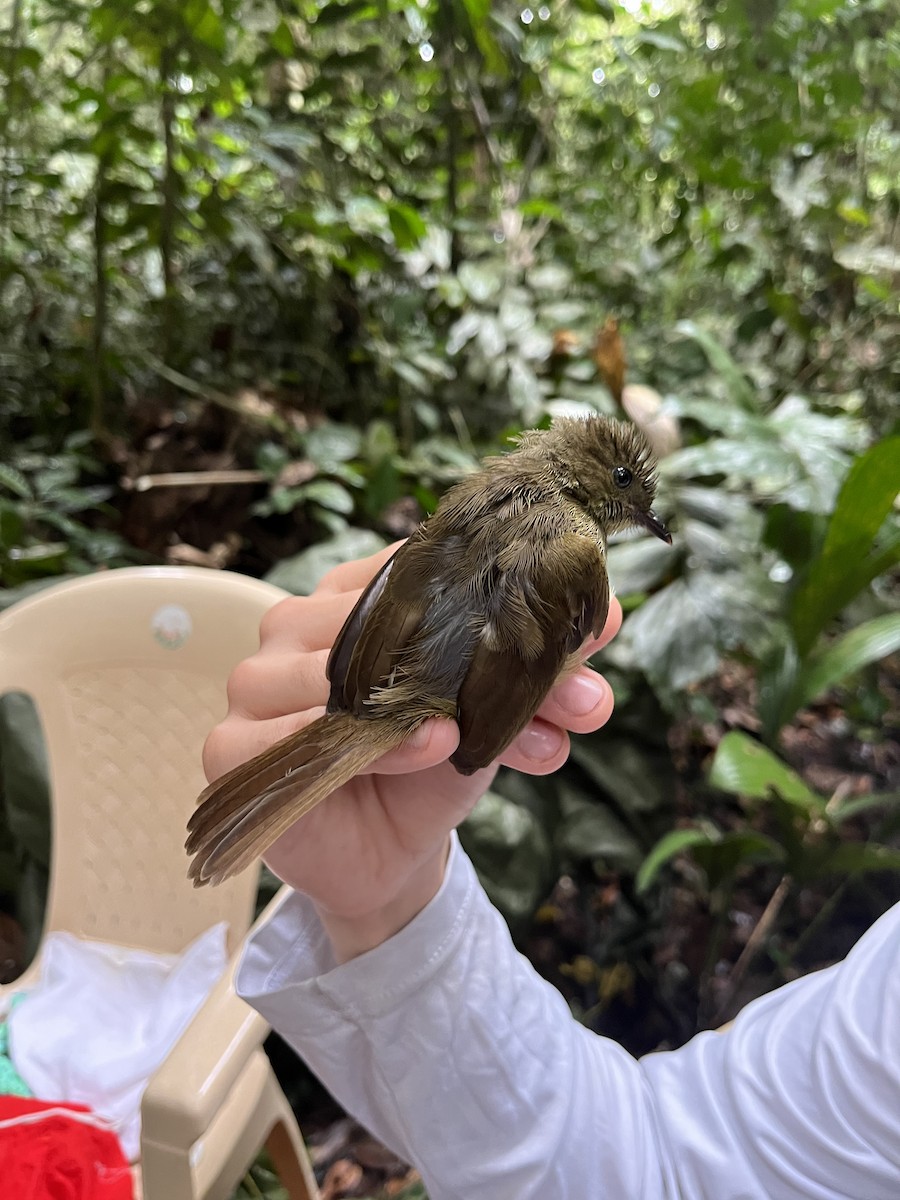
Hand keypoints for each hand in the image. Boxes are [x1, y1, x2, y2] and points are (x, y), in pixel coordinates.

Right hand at [203, 543, 620, 959]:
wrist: (389, 856)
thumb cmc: (433, 765)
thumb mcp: (497, 708)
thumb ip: (539, 662)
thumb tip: (608, 613)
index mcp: (354, 595)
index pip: (425, 571)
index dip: (506, 601)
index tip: (591, 635)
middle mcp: (298, 624)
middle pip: (391, 621)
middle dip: (489, 660)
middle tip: (579, 701)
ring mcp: (256, 679)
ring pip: (342, 668)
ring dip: (434, 704)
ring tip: (510, 735)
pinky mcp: (232, 743)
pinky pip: (295, 730)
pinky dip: (372, 738)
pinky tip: (432, 745)